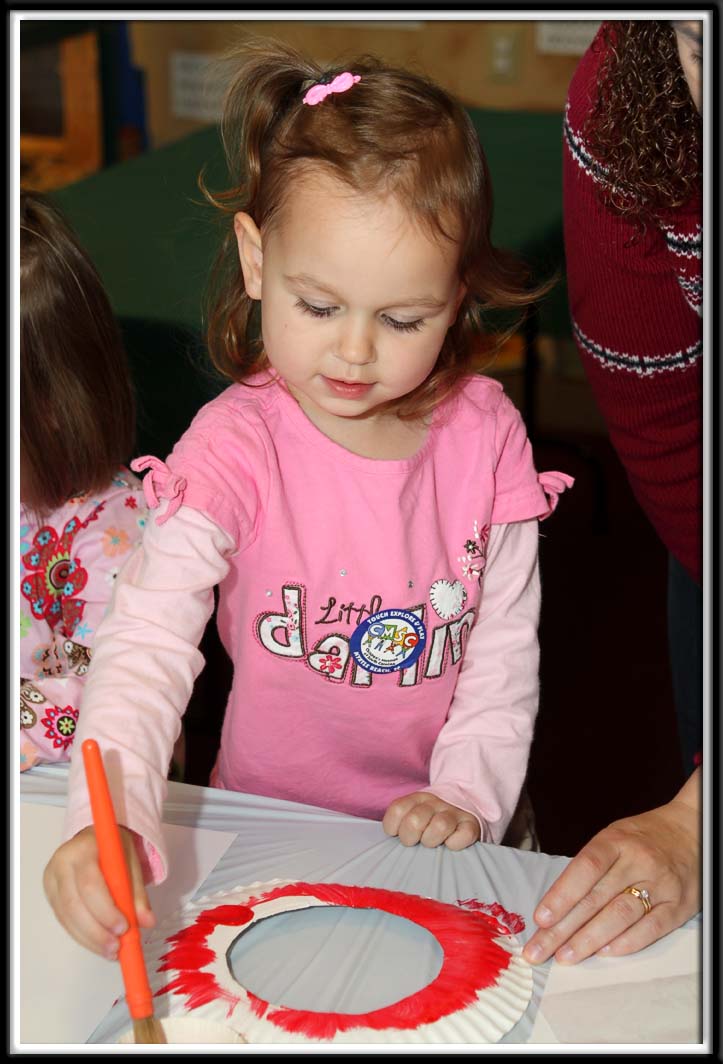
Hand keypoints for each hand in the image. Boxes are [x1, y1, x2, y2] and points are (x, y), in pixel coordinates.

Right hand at [43, 825, 154, 958]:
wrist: (93, 840)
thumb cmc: (113, 849)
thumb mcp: (130, 861)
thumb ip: (137, 892)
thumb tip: (147, 921)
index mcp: (83, 848)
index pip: (90, 883)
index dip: (105, 909)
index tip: (124, 927)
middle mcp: (62, 864)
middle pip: (74, 904)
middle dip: (96, 931)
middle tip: (117, 947)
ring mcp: (52, 881)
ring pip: (67, 917)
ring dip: (90, 939)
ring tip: (111, 951)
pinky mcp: (50, 896)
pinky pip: (65, 921)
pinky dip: (83, 936)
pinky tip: (99, 944)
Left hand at [382, 791, 480, 849]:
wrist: (465, 802)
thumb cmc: (431, 818)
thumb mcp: (413, 812)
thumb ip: (400, 821)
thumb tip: (391, 837)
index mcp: (417, 798)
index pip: (397, 809)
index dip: (393, 826)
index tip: (397, 833)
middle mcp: (435, 802)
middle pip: (415, 821)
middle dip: (410, 837)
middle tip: (414, 841)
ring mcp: (454, 813)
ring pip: (440, 826)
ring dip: (431, 840)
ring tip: (431, 842)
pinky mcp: (471, 824)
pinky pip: (463, 835)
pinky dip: (455, 844)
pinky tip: (450, 844)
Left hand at [522, 784, 700, 965]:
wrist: (692, 833)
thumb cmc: (643, 838)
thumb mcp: (613, 837)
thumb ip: (590, 867)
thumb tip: (557, 904)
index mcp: (616, 840)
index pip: (585, 868)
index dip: (561, 894)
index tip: (540, 918)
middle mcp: (638, 861)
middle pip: (596, 898)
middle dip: (563, 928)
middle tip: (539, 950)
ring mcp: (660, 884)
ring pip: (620, 916)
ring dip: (589, 940)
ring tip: (565, 956)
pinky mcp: (678, 905)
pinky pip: (651, 928)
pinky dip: (625, 943)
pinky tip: (603, 953)